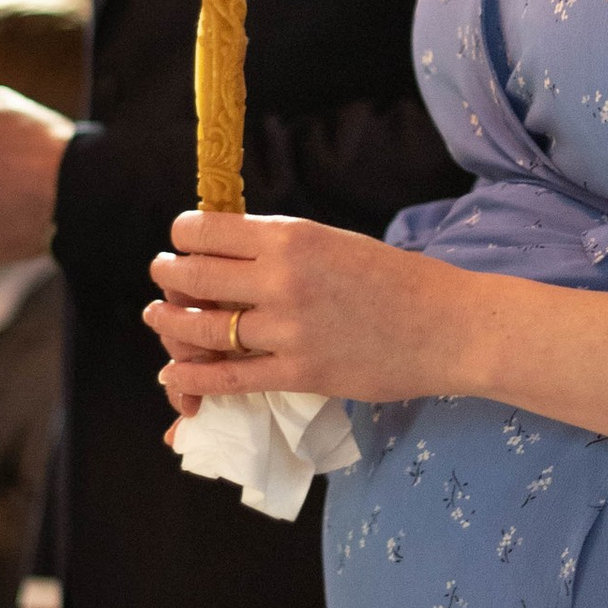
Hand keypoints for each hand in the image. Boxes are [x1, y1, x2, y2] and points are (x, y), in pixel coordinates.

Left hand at [147, 208, 471, 412]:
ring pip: (201, 327)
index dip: (183, 236)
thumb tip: (229, 250)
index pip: (206, 230)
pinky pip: (227, 377)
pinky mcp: (298, 373)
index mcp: (291, 236)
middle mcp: (281, 279)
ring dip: (169, 323)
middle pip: (193, 276)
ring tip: (160, 318)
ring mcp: (287, 330)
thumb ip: (282, 247)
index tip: (182, 242)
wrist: (447, 326)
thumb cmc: (396, 280)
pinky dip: (192, 376)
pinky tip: (174, 372)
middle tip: (165, 277)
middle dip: (168, 276)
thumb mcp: (334, 242)